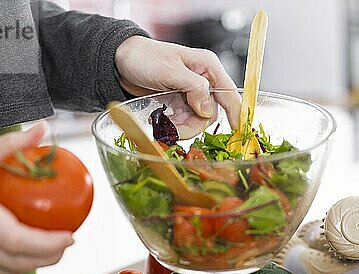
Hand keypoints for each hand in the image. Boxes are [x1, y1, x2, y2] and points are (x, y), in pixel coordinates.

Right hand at [0, 124, 73, 273]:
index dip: (49, 243)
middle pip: (17, 261)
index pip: (17, 239)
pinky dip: (12, 272)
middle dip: (49, 256)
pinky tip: (21, 259)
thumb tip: (41, 130)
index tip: (68, 235)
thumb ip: (8, 145)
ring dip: (33, 265)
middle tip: (64, 244)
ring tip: (48, 250)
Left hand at [115, 36, 241, 129]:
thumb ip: (194, 88)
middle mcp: (203, 81)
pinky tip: (164, 122)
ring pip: (198, 120)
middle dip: (194, 124)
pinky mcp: (180, 103)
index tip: (237, 131)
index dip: (236, 113)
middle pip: (211, 113)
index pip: (229, 93)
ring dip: (183, 127)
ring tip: (165, 124)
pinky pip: (185, 121)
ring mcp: (191, 93)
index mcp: (208, 67)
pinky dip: (176, 126)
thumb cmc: (145, 58)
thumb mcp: (170, 71)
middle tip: (175, 129)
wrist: (121, 61)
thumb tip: (207, 109)